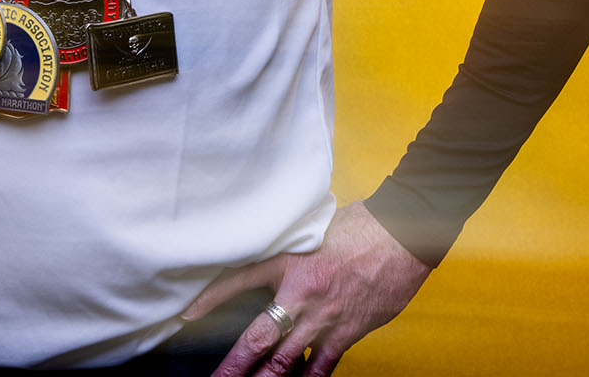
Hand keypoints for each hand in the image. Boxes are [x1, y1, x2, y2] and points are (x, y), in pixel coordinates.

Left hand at [183, 200, 432, 376]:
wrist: (402, 235)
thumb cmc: (361, 226)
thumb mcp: (312, 229)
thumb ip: (291, 251)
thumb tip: (275, 264)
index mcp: (287, 262)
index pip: (238, 280)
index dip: (210, 299)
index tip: (187, 315)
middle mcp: (300, 295)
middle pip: (258, 339)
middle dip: (234, 366)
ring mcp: (323, 319)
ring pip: (285, 362)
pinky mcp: (346, 333)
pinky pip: (322, 367)